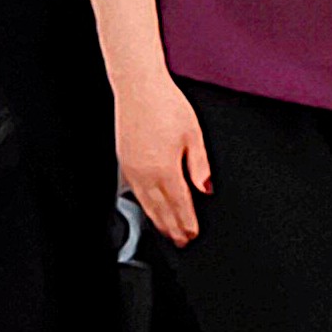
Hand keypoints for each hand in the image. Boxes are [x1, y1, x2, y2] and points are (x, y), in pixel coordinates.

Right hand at [115, 71, 210, 246]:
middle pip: (161, 209)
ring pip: (146, 204)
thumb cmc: (166, 105)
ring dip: (158, 221)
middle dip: (172, 228)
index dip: (187, 222)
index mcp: (165, 168)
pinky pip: (136, 192)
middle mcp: (145, 173)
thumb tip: (206, 189)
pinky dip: (145, 206)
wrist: (138, 88)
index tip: (192, 234)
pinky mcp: (124, 162)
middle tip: (181, 242)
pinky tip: (150, 210)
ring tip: (168, 233)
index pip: (179, 204)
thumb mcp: (194, 134)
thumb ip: (200, 165)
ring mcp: (132, 169)